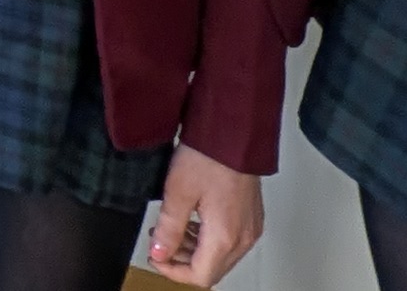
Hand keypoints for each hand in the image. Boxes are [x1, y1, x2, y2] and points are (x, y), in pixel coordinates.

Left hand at [148, 143, 263, 284]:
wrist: (234, 131)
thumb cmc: (209, 155)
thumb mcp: (178, 192)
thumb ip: (169, 229)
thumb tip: (160, 253)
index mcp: (225, 236)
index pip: (200, 276)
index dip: (173, 271)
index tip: (155, 256)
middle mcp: (243, 237)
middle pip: (211, 269)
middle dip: (182, 262)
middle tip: (160, 243)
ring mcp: (250, 227)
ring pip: (221, 257)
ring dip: (194, 251)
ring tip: (171, 230)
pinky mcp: (251, 216)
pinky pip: (230, 241)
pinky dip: (208, 240)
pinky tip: (192, 222)